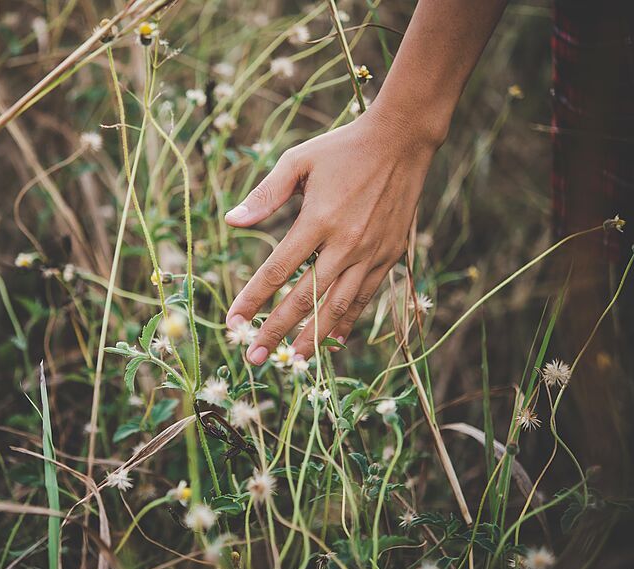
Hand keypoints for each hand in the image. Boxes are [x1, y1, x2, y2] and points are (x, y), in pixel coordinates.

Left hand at [224, 109, 436, 364]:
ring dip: (312, 338)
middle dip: (276, 331)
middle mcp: (345, 243)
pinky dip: (347, 323)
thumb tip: (230, 221)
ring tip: (291, 362)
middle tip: (253, 356)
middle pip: (304, 299)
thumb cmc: (343, 149)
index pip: (277, 270)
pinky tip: (333, 342)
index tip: (232, 320)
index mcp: (318, 220)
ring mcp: (370, 253)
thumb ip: (265, 194)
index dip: (252, 298)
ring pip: (337, 308)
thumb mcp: (298, 160)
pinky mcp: (389, 257)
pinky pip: (364, 299)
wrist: (402, 140)